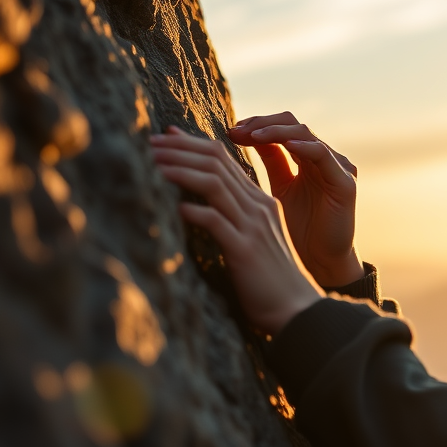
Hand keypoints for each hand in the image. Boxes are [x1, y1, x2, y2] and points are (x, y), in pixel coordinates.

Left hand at [151, 128, 324, 334]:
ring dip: (179, 170)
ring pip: (213, 183)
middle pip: (216, 162)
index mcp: (261, 202)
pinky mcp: (245, 249)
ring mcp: (253, 227)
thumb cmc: (271, 281)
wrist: (298, 309)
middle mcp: (259, 208)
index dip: (192, 144)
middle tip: (149, 144)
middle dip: (179, 149)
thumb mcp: (254, 240)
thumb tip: (200, 207)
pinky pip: (214, 220)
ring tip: (152, 165)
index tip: (165, 137)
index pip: (224, 160)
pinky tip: (173, 207)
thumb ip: (235, 219)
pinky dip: (192, 210)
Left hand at [227, 113, 363, 287]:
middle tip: (235, 129)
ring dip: (275, 131)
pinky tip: (282, 146)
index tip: (229, 131)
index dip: (255, 125)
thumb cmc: (299, 231)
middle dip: (261, 123)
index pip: (281, 127)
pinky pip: (322, 155)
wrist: (320, 264)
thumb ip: (271, 160)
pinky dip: (302, 147)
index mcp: (308, 159)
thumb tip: (244, 135)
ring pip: (305, 134)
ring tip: (251, 135)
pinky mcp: (346, 184)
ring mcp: (338, 169)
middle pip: (292, 123)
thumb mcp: (278, 189)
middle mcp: (325, 159)